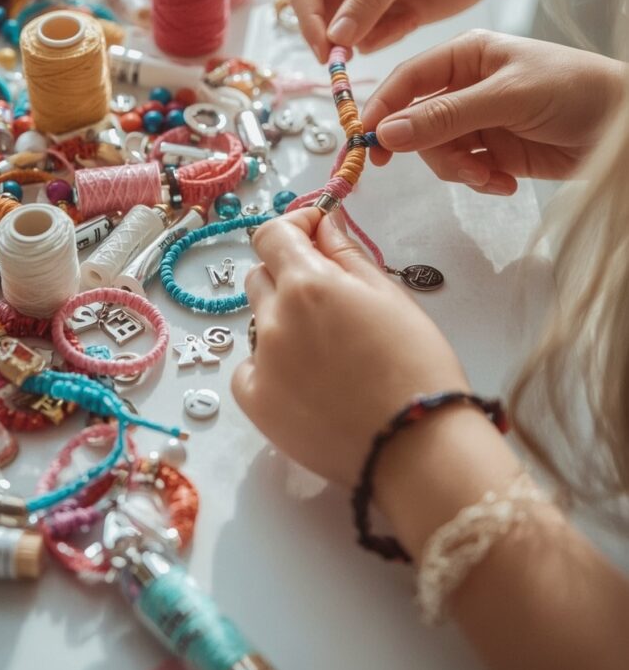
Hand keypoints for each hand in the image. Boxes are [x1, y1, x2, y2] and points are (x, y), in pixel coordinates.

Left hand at [232, 208, 466, 486]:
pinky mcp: (255, 403)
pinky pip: (251, 367)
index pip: (272, 234)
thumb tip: (322, 223)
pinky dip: (272, 365)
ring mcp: (261, 362)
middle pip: (261, 276)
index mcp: (308, 283)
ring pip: (259, 321)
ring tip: (328, 350)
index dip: (294, 228)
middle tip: (331, 301)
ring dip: (283, 321)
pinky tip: (309, 381)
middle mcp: (274, 317)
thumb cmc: (418, 364)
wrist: (416, 446)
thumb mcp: (390, 295)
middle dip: (289, 276)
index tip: (315, 236)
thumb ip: (346, 253)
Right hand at [291, 0, 511, 62]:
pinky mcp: (387, 14)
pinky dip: (387, 37)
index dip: (310, 24)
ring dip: (365, 38)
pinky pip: (371, 39)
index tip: (325, 54)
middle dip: (334, 39)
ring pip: (345, 33)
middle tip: (349, 62)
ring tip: (400, 18)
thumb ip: (368, 0)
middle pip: (320, 16)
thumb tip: (334, 37)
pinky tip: (411, 18)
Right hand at [362, 30, 625, 193]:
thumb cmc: (574, 91)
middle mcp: (465, 86)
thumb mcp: (507, 98)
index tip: (368, 142)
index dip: (383, 109)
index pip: (408, 79)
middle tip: (457, 169)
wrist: (623, 128)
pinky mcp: (493, 150)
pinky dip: (479, 180)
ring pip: (438, 151)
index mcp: (465, 55)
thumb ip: (446, 116)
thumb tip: (388, 133)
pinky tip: (505, 182)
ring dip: (460, 170)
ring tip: (492, 177)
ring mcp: (478, 119)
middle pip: (417, 123)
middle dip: (434, 150)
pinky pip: (464, 169)